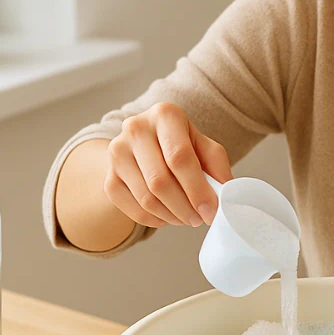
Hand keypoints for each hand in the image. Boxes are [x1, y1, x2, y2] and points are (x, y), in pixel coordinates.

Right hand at [105, 101, 232, 228]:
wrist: (147, 143)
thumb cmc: (181, 143)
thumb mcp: (204, 145)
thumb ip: (217, 166)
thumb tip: (224, 195)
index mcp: (165, 115)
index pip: (180, 157)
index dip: (197, 189)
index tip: (210, 211)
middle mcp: (135, 129)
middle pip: (160, 181)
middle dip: (184, 207)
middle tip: (199, 219)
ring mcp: (117, 152)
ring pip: (146, 197)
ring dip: (171, 216)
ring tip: (186, 218)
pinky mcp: (109, 176)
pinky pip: (131, 208)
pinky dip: (153, 219)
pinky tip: (167, 217)